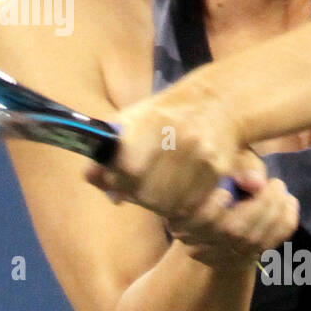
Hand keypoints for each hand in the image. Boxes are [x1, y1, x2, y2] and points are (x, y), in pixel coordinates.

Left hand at [84, 78, 299, 268]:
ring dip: (161, 207)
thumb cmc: (164, 114)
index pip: (129, 167)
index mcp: (152, 122)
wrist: (214, 101)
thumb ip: (106, 150)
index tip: (118, 182)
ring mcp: (202, 155)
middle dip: (139, 197)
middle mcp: (179, 138)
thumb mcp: (130, 120)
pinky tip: (179, 196)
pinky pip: (194, 205)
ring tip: (159, 193)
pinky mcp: (219, 170)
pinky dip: (182, 208)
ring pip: (172, 204)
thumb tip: (91, 176)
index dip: (119, 181)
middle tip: (139, 191)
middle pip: (150, 193)